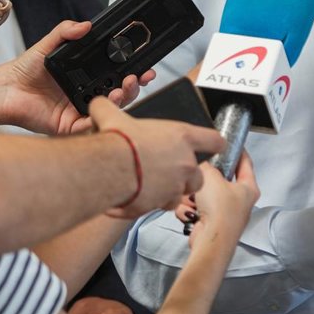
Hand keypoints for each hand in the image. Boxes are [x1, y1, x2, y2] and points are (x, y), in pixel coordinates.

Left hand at [0, 20, 155, 133]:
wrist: (4, 89)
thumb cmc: (24, 69)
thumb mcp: (48, 44)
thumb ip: (66, 32)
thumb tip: (85, 25)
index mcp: (87, 76)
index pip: (117, 74)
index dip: (134, 71)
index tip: (145, 66)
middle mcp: (87, 94)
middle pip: (120, 93)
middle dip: (134, 86)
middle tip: (138, 78)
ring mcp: (80, 110)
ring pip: (110, 110)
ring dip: (121, 100)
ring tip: (121, 90)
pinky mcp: (70, 126)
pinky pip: (90, 126)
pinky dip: (100, 120)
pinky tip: (104, 108)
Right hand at [87, 98, 225, 217]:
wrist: (109, 170)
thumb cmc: (119, 142)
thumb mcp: (110, 114)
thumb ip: (108, 108)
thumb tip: (99, 105)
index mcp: (182, 137)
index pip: (214, 140)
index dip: (214, 143)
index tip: (213, 145)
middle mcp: (184, 164)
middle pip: (199, 176)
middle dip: (187, 176)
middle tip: (169, 171)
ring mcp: (174, 187)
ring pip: (181, 194)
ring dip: (170, 192)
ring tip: (151, 185)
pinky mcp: (159, 204)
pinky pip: (159, 207)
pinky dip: (150, 205)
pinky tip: (135, 197)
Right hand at [189, 152, 259, 250]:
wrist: (210, 241)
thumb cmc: (218, 209)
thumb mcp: (210, 175)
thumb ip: (205, 164)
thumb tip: (201, 164)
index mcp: (249, 187)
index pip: (245, 161)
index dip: (236, 149)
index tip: (227, 140)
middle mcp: (240, 201)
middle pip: (220, 179)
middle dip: (205, 178)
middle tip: (199, 175)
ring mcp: (225, 213)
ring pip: (204, 194)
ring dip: (193, 195)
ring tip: (192, 198)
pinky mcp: (211, 223)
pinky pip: (196, 208)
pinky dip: (190, 210)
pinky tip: (189, 212)